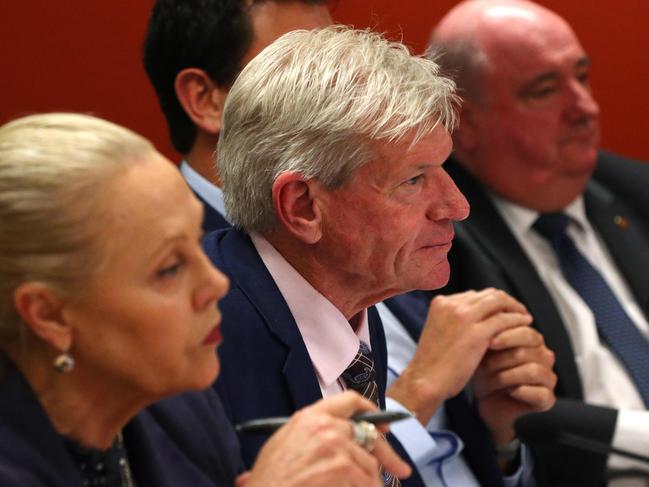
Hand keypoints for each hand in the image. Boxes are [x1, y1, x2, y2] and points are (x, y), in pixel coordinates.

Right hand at [238, 391, 410, 486]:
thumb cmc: (271, 478)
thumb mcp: (285, 442)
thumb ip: (314, 433)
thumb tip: (343, 438)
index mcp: (311, 416)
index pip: (351, 401)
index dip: (371, 413)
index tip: (383, 426)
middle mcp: (327, 427)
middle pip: (369, 434)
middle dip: (387, 454)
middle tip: (401, 468)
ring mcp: (337, 448)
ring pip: (370, 465)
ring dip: (369, 482)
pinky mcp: (345, 469)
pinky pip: (367, 482)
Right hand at [388, 288, 532, 424]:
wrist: (426, 381)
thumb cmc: (433, 364)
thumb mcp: (440, 332)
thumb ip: (455, 321)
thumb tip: (479, 319)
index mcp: (441, 303)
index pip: (474, 294)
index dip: (492, 301)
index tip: (503, 310)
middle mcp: (451, 304)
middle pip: (488, 294)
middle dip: (506, 302)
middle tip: (519, 312)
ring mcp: (464, 317)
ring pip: (498, 302)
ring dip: (514, 308)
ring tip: (525, 318)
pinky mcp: (477, 333)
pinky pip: (505, 320)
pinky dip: (517, 320)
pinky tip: (526, 326)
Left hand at [474, 325, 556, 445]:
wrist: (486, 403)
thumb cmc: (486, 375)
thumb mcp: (484, 353)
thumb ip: (491, 337)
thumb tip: (488, 324)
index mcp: (530, 340)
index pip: (526, 331)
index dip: (507, 335)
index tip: (490, 341)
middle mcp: (543, 356)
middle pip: (528, 350)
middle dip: (502, 358)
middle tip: (486, 365)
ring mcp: (548, 378)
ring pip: (533, 370)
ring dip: (507, 375)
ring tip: (492, 380)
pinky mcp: (548, 399)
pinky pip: (539, 393)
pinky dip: (521, 392)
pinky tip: (509, 391)